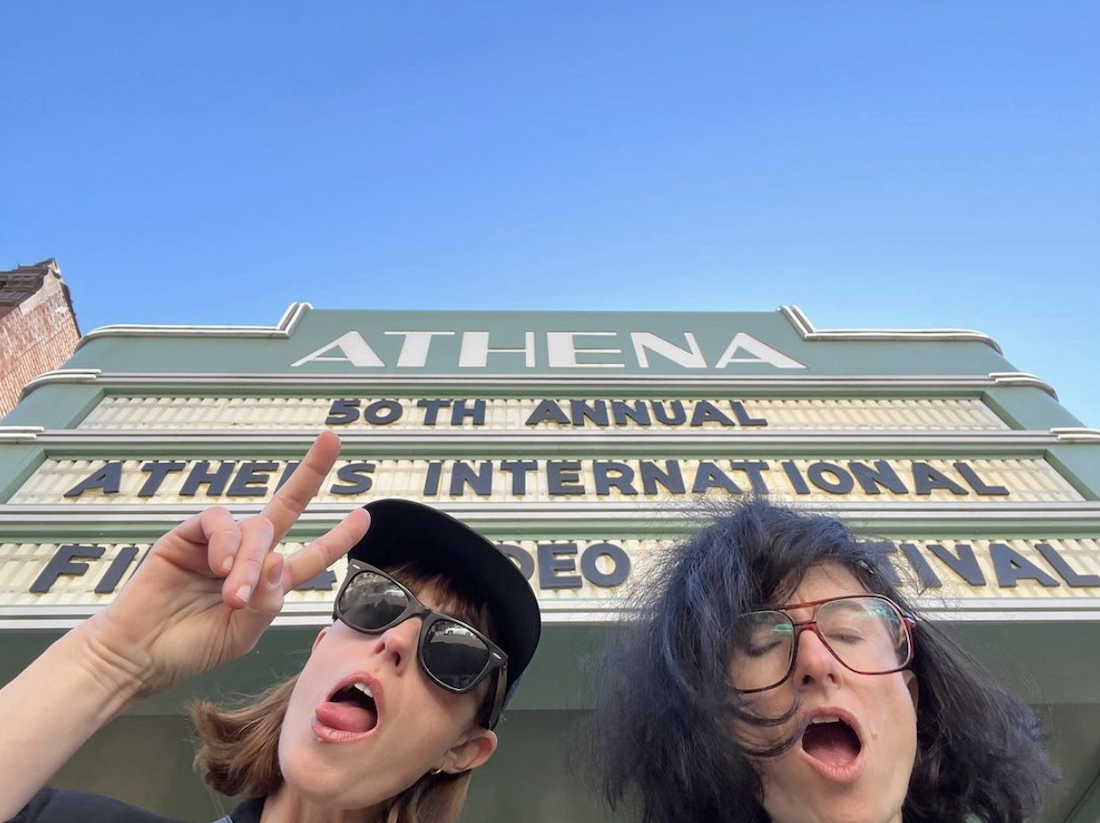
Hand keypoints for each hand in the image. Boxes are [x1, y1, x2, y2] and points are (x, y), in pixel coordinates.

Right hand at [80, 431, 370, 698]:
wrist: (136, 655)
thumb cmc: (189, 649)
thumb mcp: (242, 634)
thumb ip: (267, 601)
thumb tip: (282, 560)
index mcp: (267, 582)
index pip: (311, 554)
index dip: (337, 537)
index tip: (364, 516)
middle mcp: (247, 556)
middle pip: (286, 506)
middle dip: (311, 472)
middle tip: (332, 440)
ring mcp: (219, 543)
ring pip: (256, 528)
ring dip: (250, 560)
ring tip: (232, 595)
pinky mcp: (189, 535)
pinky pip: (220, 522)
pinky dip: (227, 543)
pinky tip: (219, 569)